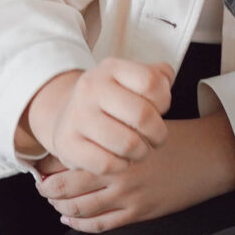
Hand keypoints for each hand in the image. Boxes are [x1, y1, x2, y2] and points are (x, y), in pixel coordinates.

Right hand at [23, 59, 172, 177]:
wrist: (67, 117)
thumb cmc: (112, 101)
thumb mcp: (131, 80)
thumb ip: (157, 76)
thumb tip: (167, 79)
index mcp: (110, 68)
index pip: (151, 82)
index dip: (164, 101)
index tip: (159, 110)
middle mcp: (90, 88)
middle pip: (142, 115)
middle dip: (158, 133)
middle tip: (156, 139)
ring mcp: (77, 116)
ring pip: (127, 144)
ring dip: (142, 153)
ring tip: (140, 150)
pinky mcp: (67, 144)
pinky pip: (107, 164)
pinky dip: (121, 166)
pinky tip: (121, 159)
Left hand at [34, 111, 234, 231]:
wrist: (208, 156)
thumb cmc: (175, 136)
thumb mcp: (143, 124)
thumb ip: (115, 131)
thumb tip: (84, 134)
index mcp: (119, 148)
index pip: (74, 159)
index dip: (52, 165)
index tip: (42, 165)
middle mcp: (120, 174)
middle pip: (70, 188)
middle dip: (50, 189)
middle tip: (40, 186)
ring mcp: (130, 197)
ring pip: (82, 209)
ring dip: (62, 207)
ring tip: (53, 202)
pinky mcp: (140, 213)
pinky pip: (102, 225)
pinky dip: (81, 224)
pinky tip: (70, 218)